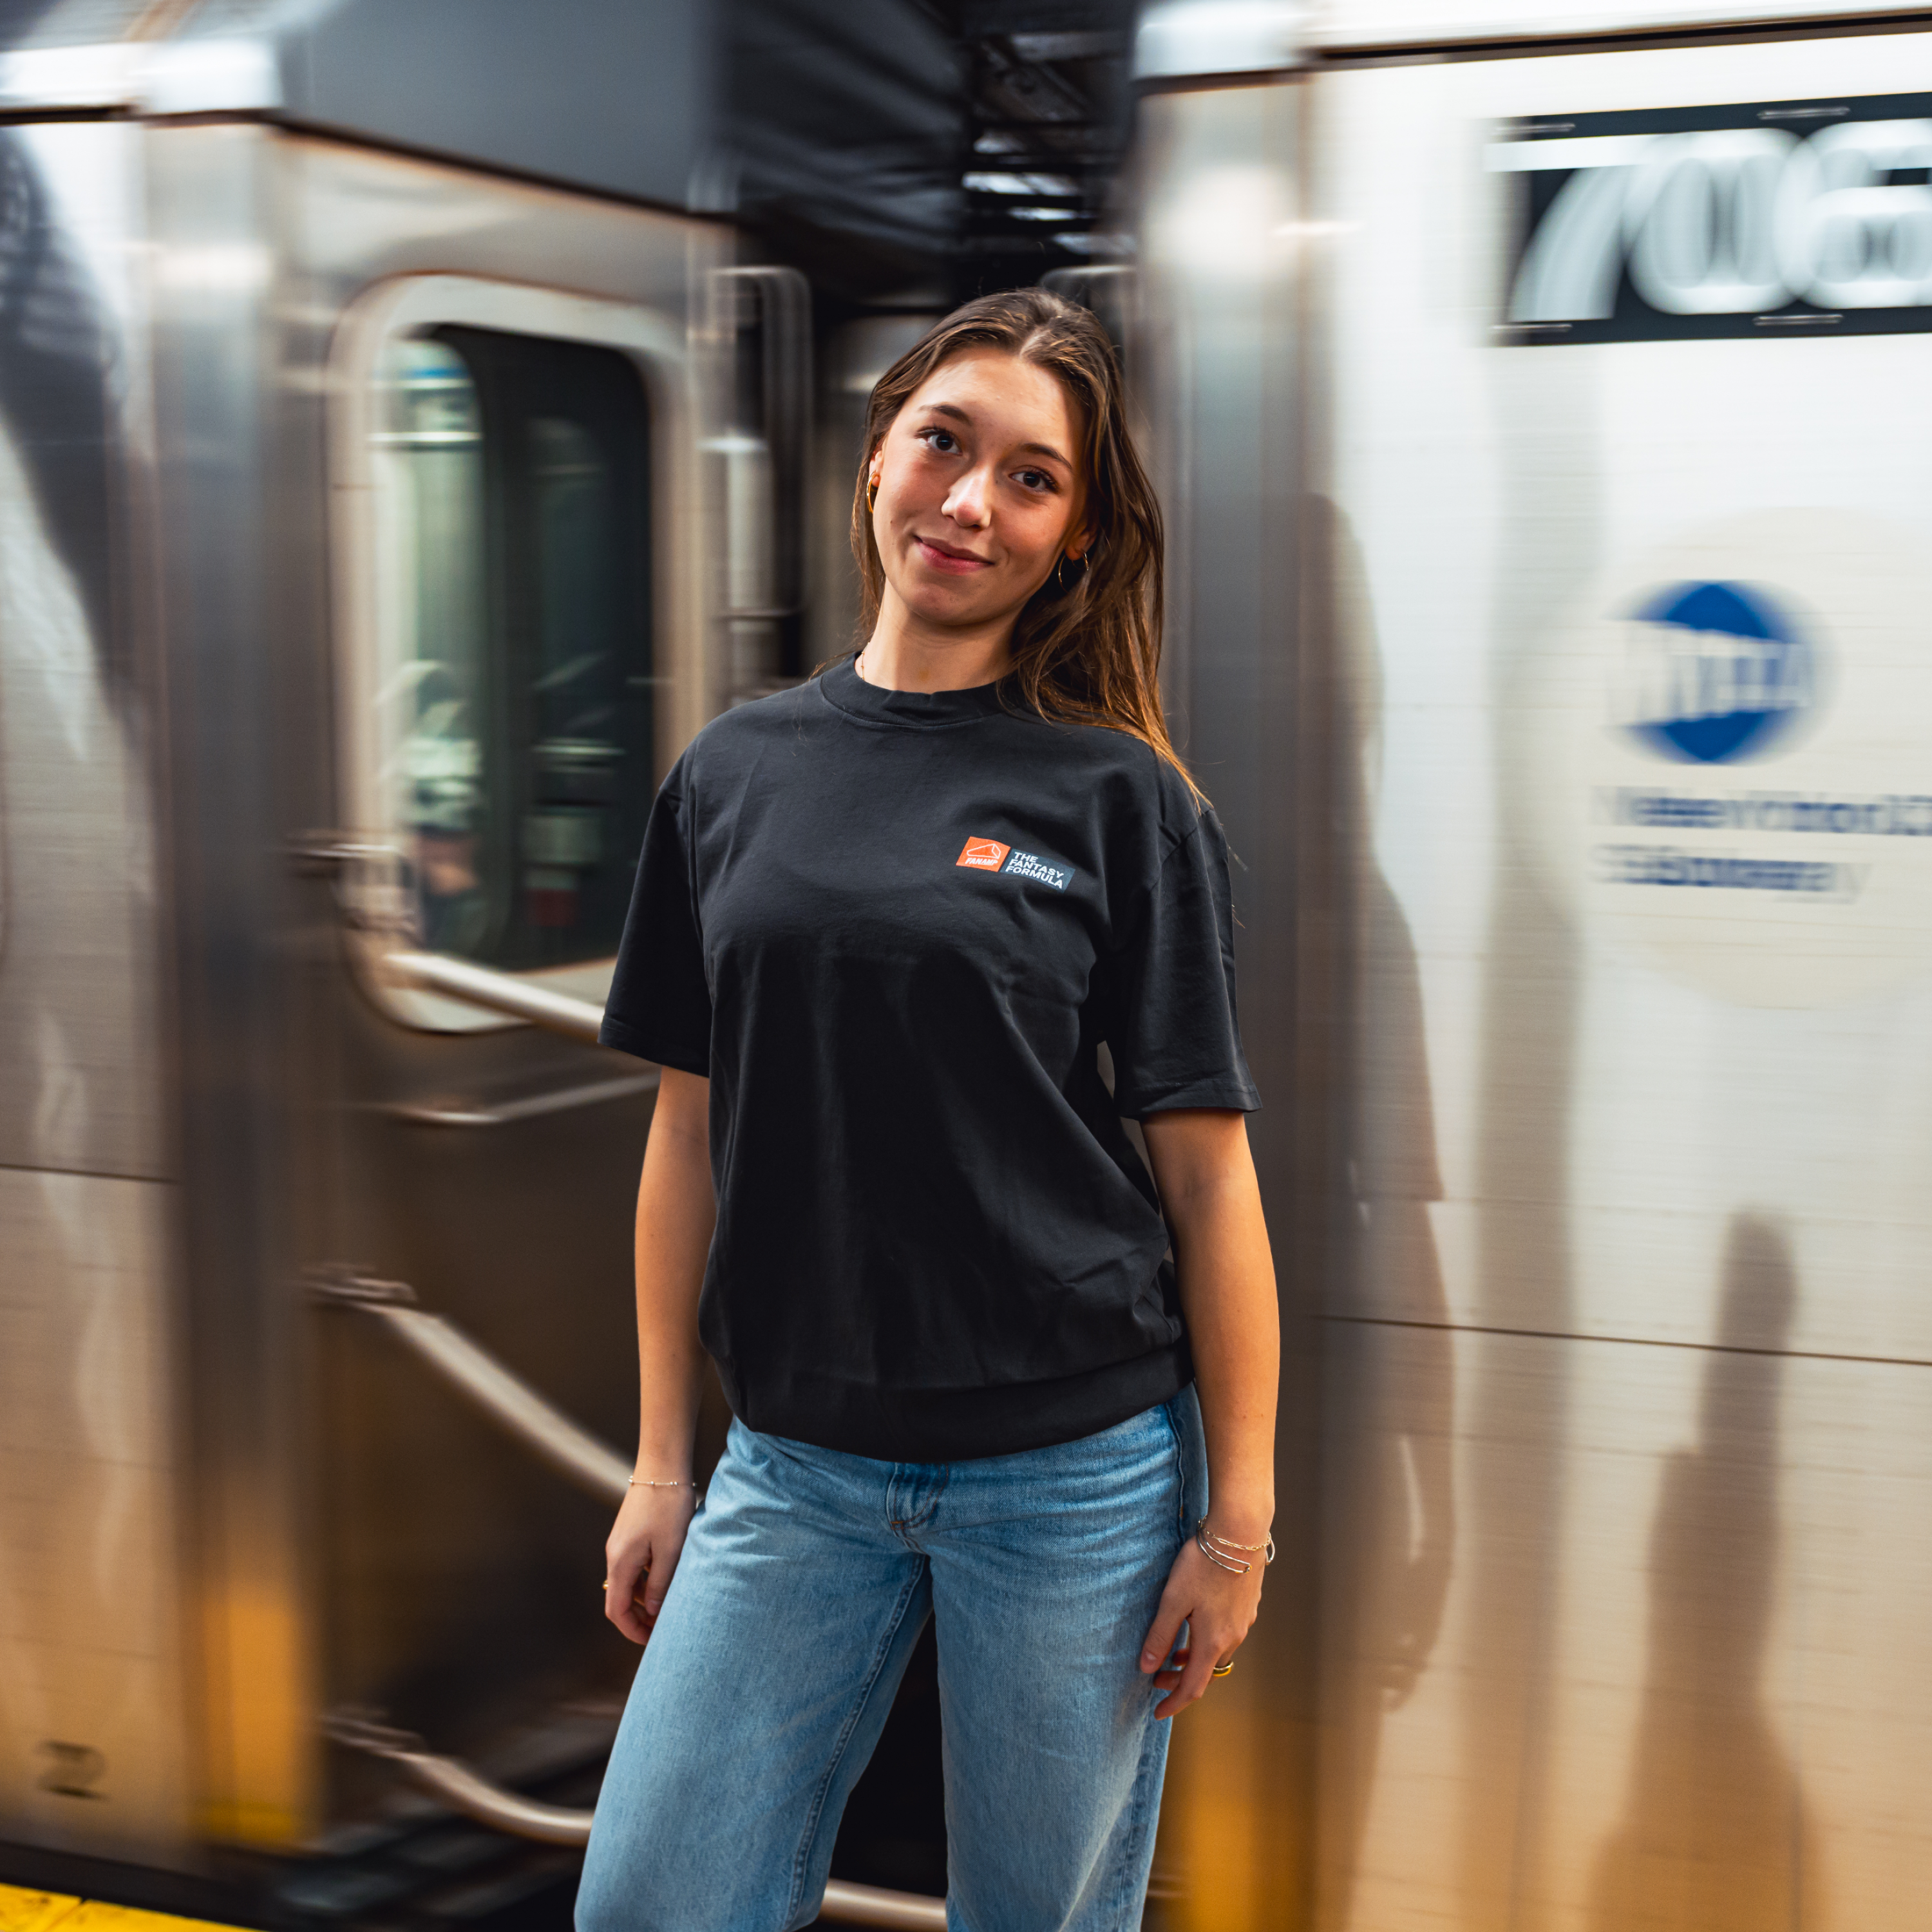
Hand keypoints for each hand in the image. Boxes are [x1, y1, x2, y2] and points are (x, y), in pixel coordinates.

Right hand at [603, 1483, 698, 1644]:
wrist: (662, 1467)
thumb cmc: (668, 1506)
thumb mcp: (670, 1549)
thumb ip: (660, 1583)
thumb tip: (652, 1611)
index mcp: (620, 1562)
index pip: (616, 1610)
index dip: (632, 1631)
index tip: (652, 1642)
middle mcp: (614, 1556)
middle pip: (619, 1599)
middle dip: (639, 1619)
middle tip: (663, 1629)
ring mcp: (620, 1545)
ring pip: (627, 1584)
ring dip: (644, 1600)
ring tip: (669, 1607)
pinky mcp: (629, 1535)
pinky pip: (633, 1568)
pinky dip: (646, 1581)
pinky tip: (666, 1581)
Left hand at [1138, 1529, 1264, 1717]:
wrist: (1240, 1534)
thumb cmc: (1203, 1564)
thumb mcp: (1173, 1599)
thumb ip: (1160, 1635)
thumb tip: (1147, 1668)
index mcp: (1213, 1641)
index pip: (1193, 1687)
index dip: (1174, 1703)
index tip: (1157, 1712)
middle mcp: (1233, 1636)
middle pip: (1207, 1672)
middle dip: (1181, 1680)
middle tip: (1157, 1677)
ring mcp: (1244, 1621)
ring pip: (1218, 1652)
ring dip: (1196, 1659)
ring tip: (1174, 1653)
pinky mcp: (1248, 1605)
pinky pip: (1227, 1635)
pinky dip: (1208, 1641)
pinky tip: (1196, 1623)